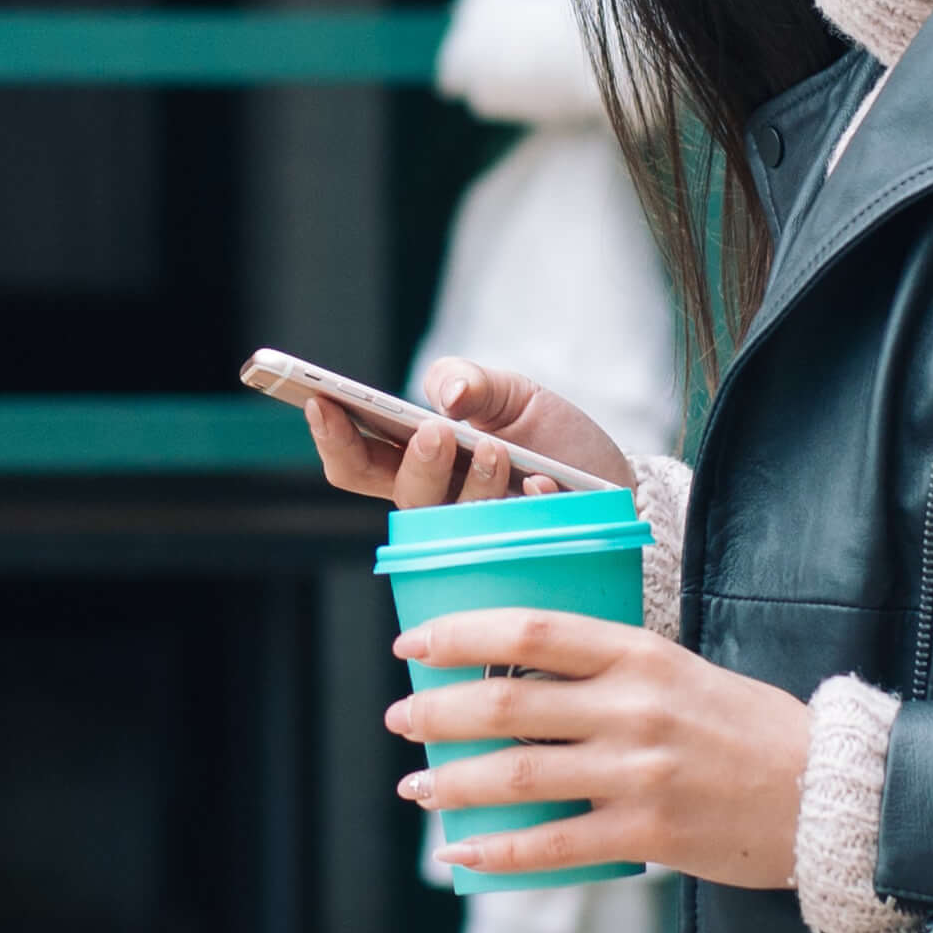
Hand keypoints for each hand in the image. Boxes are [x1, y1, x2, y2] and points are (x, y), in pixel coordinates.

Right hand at [306, 356, 635, 509]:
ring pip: (454, 520)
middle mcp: (439, 505)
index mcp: (419, 463)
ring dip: (473, 481)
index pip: (357, 460)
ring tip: (496, 448)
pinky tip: (546, 484)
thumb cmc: (551, 437)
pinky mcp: (519, 553)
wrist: (612, 478)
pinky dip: (530, 502)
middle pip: (402, 495)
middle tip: (435, 432)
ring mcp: (476, 535)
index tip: (320, 400)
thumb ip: (473, 380)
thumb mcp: (514, 394)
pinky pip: (514, 536)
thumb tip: (448, 393)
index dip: (331, 435)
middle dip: (415, 463)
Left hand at [390, 607, 810, 888]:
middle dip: (438, 711)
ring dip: (452, 781)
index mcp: (642, 655)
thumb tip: (522, 682)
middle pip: (508, 704)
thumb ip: (612, 674)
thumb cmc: (748, 728)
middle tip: (401, 716)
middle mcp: (635, 708)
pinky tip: (461, 850)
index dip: (463, 634)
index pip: (533, 632)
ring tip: (418, 785)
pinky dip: (497, 850)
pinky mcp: (647, 833)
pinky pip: (552, 844)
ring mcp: (639, 772)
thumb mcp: (681, 673)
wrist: (824, 792)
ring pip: (517, 775)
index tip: (415, 642)